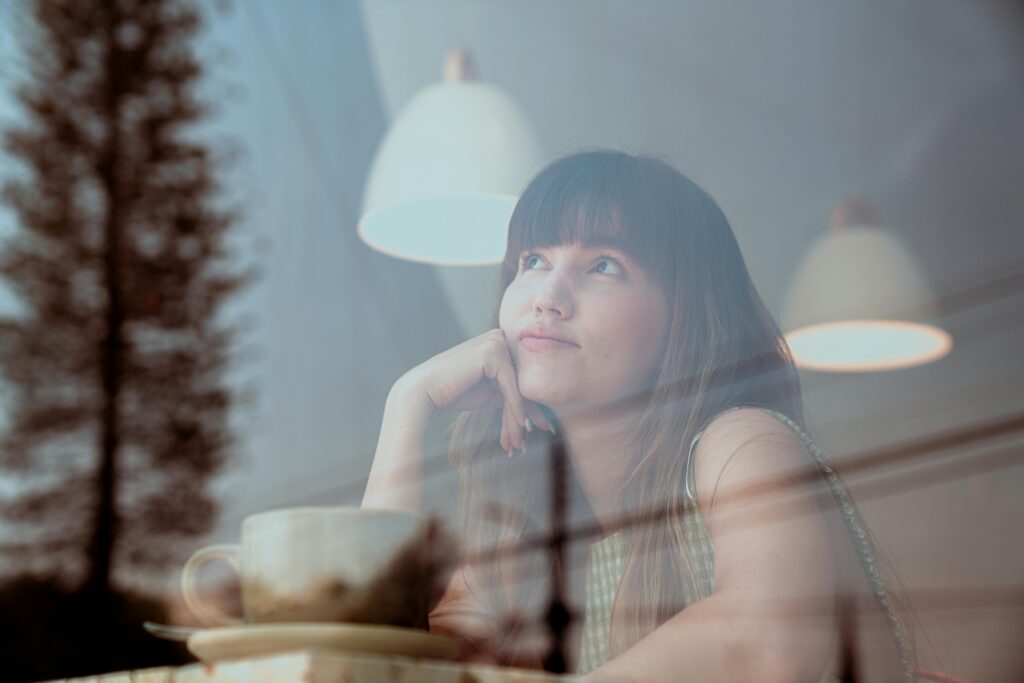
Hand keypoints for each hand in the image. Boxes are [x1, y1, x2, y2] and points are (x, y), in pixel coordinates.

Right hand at [398, 329, 554, 452]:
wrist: (423, 392)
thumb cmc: (453, 392)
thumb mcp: (489, 393)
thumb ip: (509, 393)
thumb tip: (537, 410)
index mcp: (497, 342)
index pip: (519, 376)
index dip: (529, 403)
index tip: (542, 426)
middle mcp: (499, 337)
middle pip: (521, 380)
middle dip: (528, 411)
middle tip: (543, 432)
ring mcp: (496, 342)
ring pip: (518, 385)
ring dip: (521, 415)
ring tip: (523, 440)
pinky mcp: (492, 353)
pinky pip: (511, 385)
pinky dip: (516, 407)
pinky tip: (521, 425)